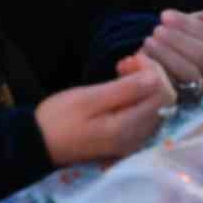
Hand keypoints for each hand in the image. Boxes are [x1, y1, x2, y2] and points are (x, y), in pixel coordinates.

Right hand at [36, 58, 174, 165]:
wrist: (38, 142)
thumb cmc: (58, 118)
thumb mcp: (88, 99)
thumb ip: (123, 90)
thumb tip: (156, 77)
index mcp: (127, 130)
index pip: (163, 94)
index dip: (153, 70)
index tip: (130, 59)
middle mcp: (137, 138)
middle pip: (164, 98)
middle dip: (150, 73)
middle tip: (125, 62)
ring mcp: (135, 139)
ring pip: (158, 102)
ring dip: (145, 80)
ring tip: (122, 69)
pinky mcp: (129, 136)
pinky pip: (147, 109)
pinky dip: (140, 91)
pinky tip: (123, 81)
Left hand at [133, 9, 202, 93]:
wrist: (147, 75)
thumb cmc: (172, 49)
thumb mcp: (187, 30)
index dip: (189, 25)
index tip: (165, 15)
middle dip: (178, 39)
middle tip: (156, 30)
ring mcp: (201, 93)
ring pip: (190, 72)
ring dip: (167, 53)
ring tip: (149, 41)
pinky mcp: (182, 106)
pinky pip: (173, 89)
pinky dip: (159, 70)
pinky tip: (143, 58)